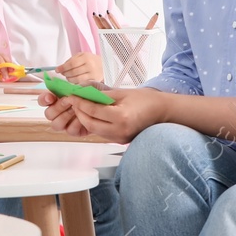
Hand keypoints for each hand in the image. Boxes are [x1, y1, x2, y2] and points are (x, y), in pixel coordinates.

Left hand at [41, 88, 164, 143]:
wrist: (163, 111)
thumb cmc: (145, 99)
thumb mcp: (122, 93)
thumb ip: (102, 96)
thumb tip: (83, 93)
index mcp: (121, 117)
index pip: (93, 111)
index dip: (80, 103)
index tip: (72, 96)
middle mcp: (120, 131)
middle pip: (90, 124)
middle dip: (79, 112)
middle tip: (74, 102)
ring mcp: (120, 138)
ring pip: (95, 130)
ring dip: (85, 119)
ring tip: (82, 107)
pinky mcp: (121, 141)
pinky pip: (102, 133)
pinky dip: (95, 124)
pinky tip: (93, 115)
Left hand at [56, 51, 102, 84]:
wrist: (105, 65)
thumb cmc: (91, 60)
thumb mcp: (82, 55)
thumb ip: (71, 60)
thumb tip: (61, 67)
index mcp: (86, 57)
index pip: (71, 64)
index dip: (63, 67)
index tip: (57, 70)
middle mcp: (90, 65)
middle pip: (73, 72)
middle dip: (65, 74)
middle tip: (62, 73)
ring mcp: (92, 74)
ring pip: (77, 79)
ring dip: (69, 79)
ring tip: (68, 77)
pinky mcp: (94, 80)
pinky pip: (82, 83)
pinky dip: (75, 82)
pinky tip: (74, 80)